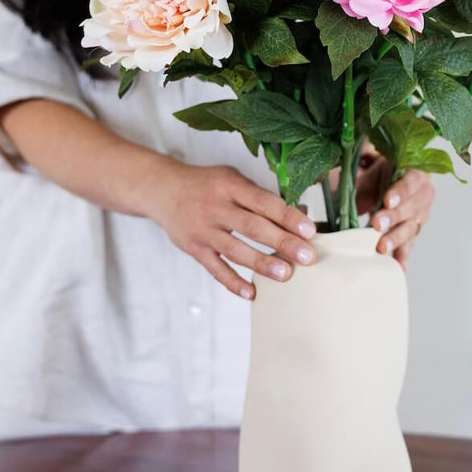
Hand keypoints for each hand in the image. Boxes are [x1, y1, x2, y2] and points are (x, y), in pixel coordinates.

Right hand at [148, 163, 316, 299]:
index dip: (288, 217)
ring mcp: (203, 230)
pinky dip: (233, 282)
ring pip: (236, 250)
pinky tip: (252, 292)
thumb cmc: (207, 185)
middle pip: (253, 227)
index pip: (264, 202)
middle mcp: (216, 207)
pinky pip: (215, 269)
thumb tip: (300, 214)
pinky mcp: (194, 248)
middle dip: (282, 242)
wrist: (163, 190)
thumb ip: (262, 197)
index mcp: (230, 186)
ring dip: (262, 264)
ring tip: (286, 274)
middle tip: (306, 257)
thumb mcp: (233, 179)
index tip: (309, 230)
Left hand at [355, 153, 434, 269]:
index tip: (387, 201)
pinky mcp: (413, 232)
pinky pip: (409, 245)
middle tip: (377, 225)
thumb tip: (325, 183)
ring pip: (410, 228)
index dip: (400, 192)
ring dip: (395, 239)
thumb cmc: (383, 173)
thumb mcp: (373, 170)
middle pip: (411, 208)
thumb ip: (358, 177)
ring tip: (381, 248)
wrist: (395, 181)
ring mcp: (419, 215)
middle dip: (394, 217)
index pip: (411, 181)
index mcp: (415, 174)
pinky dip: (402, 255)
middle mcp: (422, 195)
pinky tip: (398, 266)